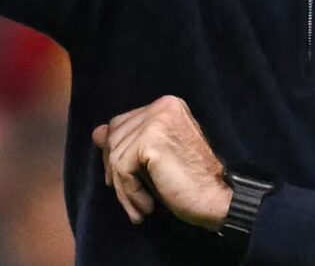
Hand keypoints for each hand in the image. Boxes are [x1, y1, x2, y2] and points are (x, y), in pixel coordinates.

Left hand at [91, 95, 232, 229]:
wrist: (218, 200)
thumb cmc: (190, 182)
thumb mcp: (154, 158)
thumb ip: (128, 141)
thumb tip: (96, 132)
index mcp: (167, 105)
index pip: (122, 124)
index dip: (116, 155)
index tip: (123, 182)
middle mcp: (163, 105)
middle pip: (115, 136)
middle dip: (115, 170)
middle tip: (129, 198)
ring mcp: (157, 119)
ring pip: (116, 155)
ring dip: (123, 188)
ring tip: (139, 207)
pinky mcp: (151, 140)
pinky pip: (122, 168)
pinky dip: (129, 193)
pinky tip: (146, 206)